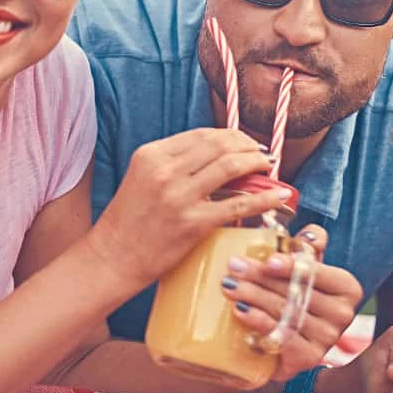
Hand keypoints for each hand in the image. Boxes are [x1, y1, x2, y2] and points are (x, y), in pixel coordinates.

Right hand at [85, 128, 290, 289]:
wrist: (113, 257)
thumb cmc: (129, 221)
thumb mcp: (142, 178)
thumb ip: (172, 164)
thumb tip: (214, 156)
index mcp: (151, 154)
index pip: (201, 134)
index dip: (230, 135)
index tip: (245, 142)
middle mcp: (164, 170)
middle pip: (219, 144)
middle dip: (247, 144)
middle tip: (262, 153)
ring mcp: (179, 196)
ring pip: (230, 165)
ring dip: (257, 162)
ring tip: (269, 167)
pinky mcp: (193, 223)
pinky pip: (238, 204)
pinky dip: (264, 198)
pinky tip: (279, 197)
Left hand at [220, 224, 362, 380]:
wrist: (289, 342)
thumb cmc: (296, 293)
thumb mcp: (305, 266)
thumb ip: (309, 245)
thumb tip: (310, 235)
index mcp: (346, 287)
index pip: (317, 272)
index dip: (292, 265)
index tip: (269, 261)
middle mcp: (342, 314)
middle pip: (296, 291)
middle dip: (260, 277)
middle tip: (233, 266)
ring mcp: (327, 338)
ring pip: (285, 311)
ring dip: (253, 296)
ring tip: (229, 285)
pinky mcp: (309, 357)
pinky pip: (281, 336)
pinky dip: (259, 322)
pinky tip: (240, 311)